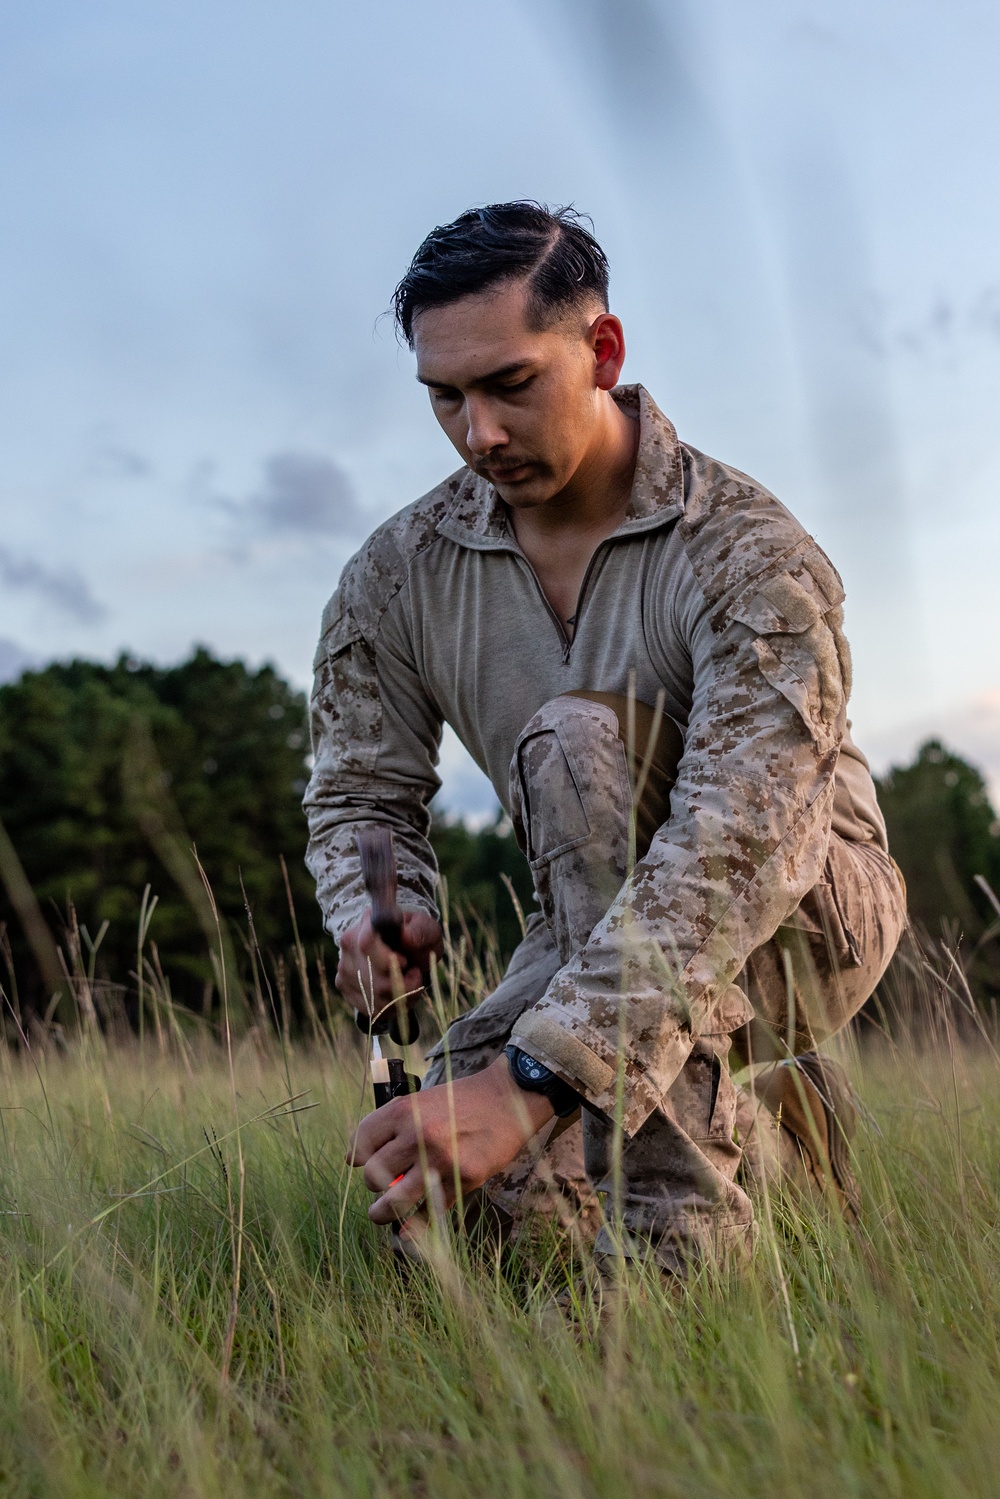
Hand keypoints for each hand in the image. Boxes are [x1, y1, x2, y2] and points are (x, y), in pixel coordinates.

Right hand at [336, 909, 442, 1017]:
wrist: (405, 948)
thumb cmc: (418, 937)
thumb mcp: (427, 930)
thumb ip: (420, 931)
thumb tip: (405, 937)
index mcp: (368, 922)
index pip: (366, 945)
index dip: (389, 960)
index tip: (406, 962)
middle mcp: (349, 943)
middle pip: (372, 978)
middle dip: (402, 984)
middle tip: (415, 974)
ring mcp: (343, 965)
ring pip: (372, 997)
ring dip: (399, 998)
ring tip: (410, 984)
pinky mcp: (343, 985)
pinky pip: (369, 1008)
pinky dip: (390, 1007)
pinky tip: (398, 994)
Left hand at [346, 1055, 554, 1225]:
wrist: (507, 1098)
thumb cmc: (460, 1100)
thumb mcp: (421, 1101)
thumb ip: (391, 1125)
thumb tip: (353, 1158)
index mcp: (403, 1112)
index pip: (361, 1144)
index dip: (355, 1157)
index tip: (357, 1164)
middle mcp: (418, 1135)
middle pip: (373, 1175)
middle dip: (373, 1184)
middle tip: (380, 1185)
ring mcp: (441, 1160)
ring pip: (395, 1201)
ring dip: (382, 1213)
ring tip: (379, 1214)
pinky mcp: (463, 1179)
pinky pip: (431, 1211)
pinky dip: (417, 1223)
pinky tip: (410, 1226)